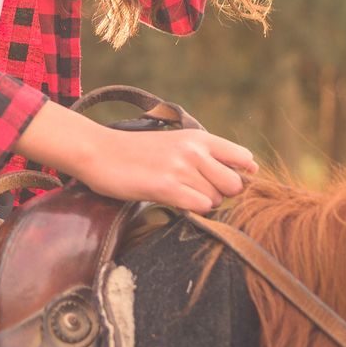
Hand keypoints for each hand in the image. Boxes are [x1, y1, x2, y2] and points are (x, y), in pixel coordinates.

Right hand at [74, 125, 256, 212]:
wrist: (99, 151)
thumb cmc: (137, 151)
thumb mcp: (175, 143)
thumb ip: (205, 155)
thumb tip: (246, 172)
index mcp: (198, 137)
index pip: (244, 157)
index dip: (242, 175)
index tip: (225, 184)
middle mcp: (194, 150)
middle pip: (235, 185)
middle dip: (222, 195)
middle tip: (198, 193)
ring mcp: (181, 167)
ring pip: (217, 199)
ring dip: (202, 204)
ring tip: (178, 195)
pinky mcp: (166, 186)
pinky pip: (200, 206)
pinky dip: (191, 209)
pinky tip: (173, 201)